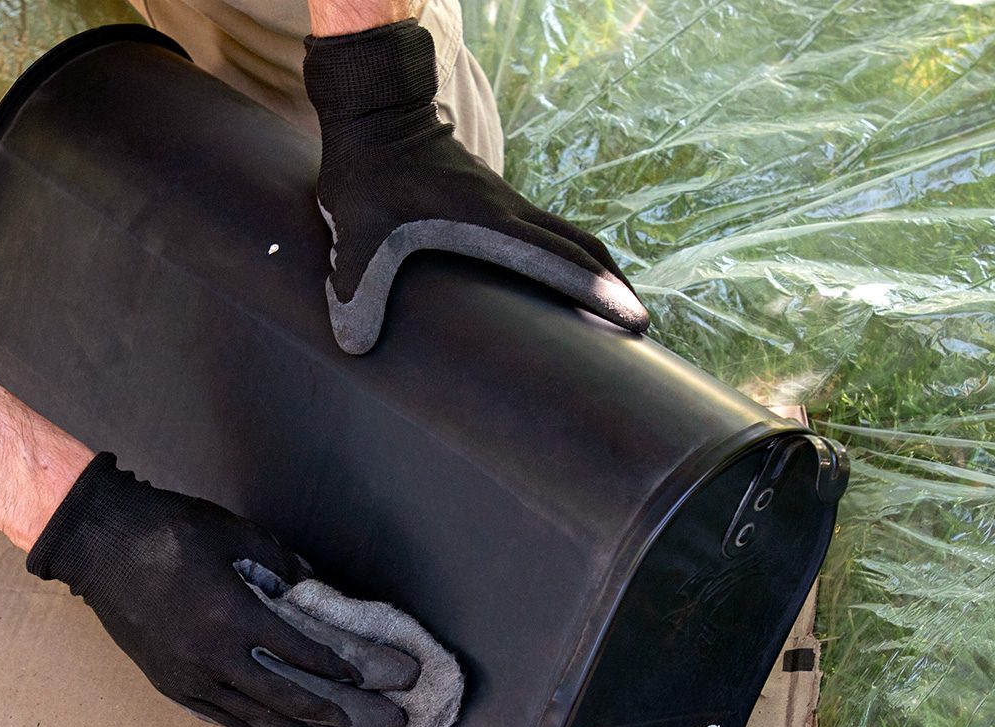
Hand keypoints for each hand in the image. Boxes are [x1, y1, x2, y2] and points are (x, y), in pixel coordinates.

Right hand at [27, 453, 415, 726]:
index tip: (379, 677)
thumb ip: (282, 563)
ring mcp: (190, 678)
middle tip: (385, 725)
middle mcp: (212, 658)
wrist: (97, 544)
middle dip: (343, 715)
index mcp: (231, 615)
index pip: (303, 654)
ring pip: (261, 720)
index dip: (345, 669)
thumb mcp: (234, 533)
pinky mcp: (173, 686)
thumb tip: (318, 588)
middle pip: (291, 700)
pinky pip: (228, 720)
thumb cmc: (166, 530)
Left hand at [302, 18, 649, 353]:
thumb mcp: (356, 231)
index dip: (602, 291)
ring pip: (567, 236)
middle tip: (640, 328)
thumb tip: (354, 346)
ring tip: (610, 309)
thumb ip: (356, 286)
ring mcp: (504, 202)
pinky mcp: (491, 200)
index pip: (562, 259)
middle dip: (615, 286)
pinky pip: (543, 231)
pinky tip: (556, 281)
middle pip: (582, 246)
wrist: (374, 113)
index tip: (636, 321)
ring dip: (594, 269)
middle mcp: (510, 211)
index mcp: (491, 221)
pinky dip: (564, 256)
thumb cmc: (369, 173)